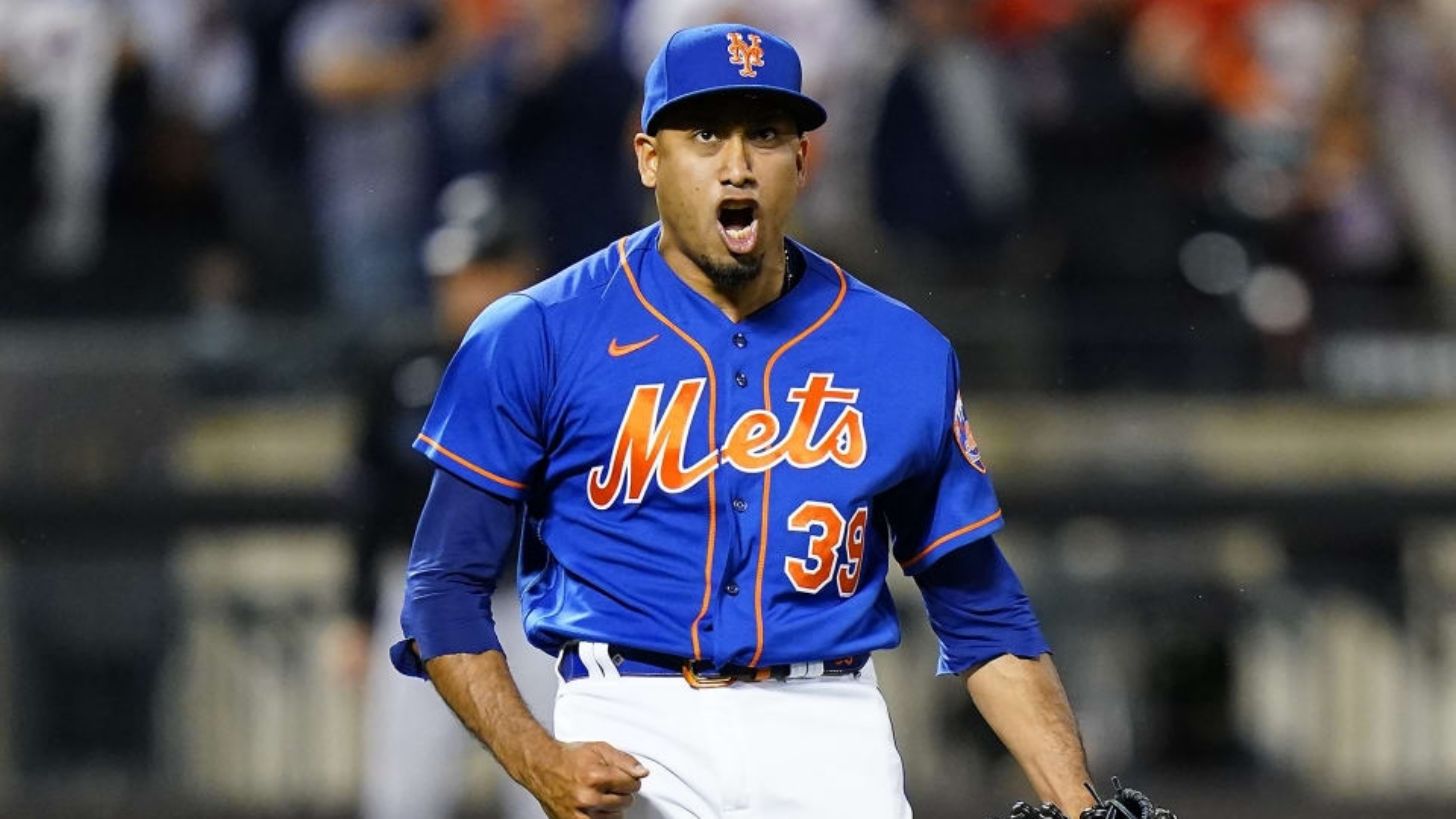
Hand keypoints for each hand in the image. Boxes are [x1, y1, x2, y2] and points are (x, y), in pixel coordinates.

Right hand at [525, 740, 648, 817]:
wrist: (543, 767)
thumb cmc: (569, 758)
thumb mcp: (600, 749)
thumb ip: (625, 760)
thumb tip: (642, 772)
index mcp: (596, 776)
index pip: (632, 784)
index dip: (630, 779)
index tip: (624, 777)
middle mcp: (588, 796)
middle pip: (625, 801)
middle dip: (622, 792)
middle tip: (610, 784)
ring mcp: (580, 812)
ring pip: (615, 816)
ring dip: (613, 806)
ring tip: (601, 794)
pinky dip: (602, 816)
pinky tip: (597, 807)